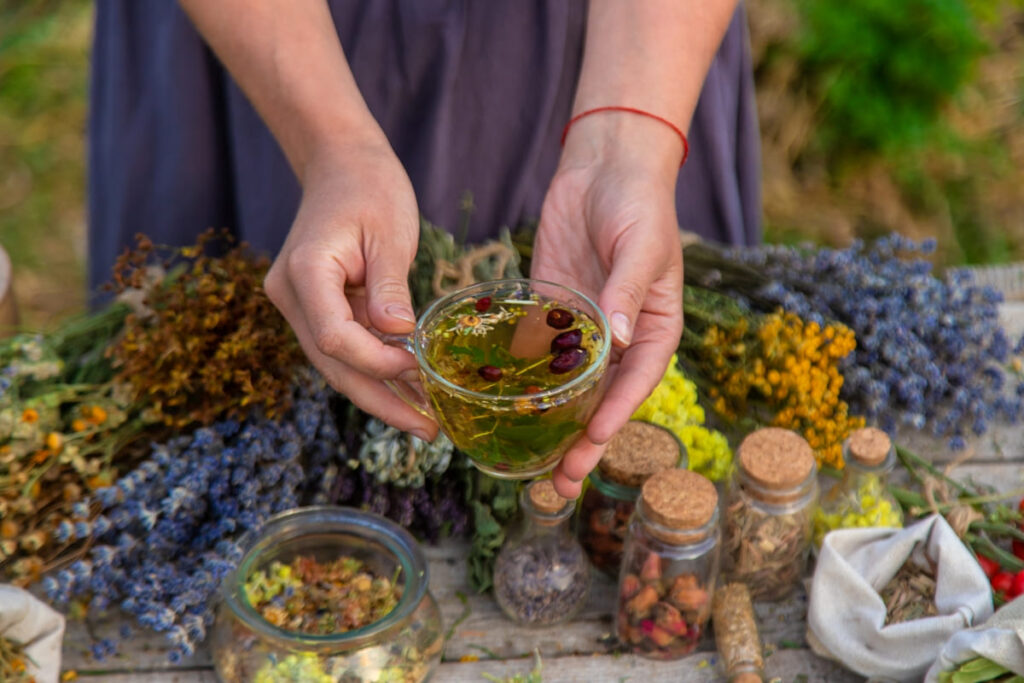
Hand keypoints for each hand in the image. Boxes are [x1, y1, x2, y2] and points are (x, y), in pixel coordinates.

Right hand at [264, 141, 438, 441]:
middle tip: (428, 430)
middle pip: (332, 363)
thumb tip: (400, 338)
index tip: (420, 370)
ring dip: (381, 393)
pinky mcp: (316, 307)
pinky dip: (377, 368)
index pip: (334, 337)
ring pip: (337, 363)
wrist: (340, 163)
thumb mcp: (389, 233)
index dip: (377, 362)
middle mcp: (290, 294)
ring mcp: (298, 304)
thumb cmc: (369, 188)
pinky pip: (345, 347)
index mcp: (304, 272)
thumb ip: (391, 288)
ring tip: (426, 422)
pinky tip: (411, 392)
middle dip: (381, 400)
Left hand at [533, 114, 683, 497]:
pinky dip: (522, 383)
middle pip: (600, 400)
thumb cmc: (638, 203)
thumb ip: (627, 290)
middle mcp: (616, 337)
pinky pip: (535, 353)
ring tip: (530, 465)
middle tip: (559, 483)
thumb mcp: (641, 245)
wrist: (605, 165)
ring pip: (566, 388)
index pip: (635, 383)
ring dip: (551, 425)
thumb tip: (617, 337)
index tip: (590, 446)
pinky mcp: (548, 311)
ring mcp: (580, 327)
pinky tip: (500, 408)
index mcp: (651, 328)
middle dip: (581, 443)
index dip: (614, 417)